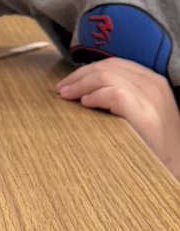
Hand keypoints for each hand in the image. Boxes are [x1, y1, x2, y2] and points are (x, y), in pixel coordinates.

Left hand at [57, 57, 179, 176]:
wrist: (177, 166)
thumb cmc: (155, 143)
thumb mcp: (144, 110)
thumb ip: (124, 95)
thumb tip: (87, 89)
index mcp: (153, 81)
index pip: (115, 64)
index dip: (88, 70)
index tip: (70, 81)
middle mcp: (154, 84)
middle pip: (108, 67)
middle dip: (79, 75)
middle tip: (61, 89)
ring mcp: (151, 99)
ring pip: (106, 75)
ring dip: (80, 84)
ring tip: (67, 95)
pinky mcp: (145, 115)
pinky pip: (114, 94)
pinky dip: (95, 96)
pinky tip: (85, 103)